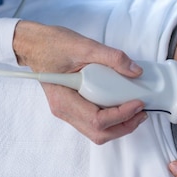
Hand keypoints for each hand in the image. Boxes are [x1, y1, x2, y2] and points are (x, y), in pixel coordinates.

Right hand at [12, 20, 147, 144]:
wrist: (35, 44)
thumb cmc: (52, 44)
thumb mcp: (84, 46)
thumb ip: (112, 57)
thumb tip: (135, 71)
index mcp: (64, 99)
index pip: (97, 120)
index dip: (121, 115)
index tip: (138, 103)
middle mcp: (64, 110)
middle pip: (98, 133)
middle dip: (124, 126)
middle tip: (141, 112)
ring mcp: (68, 110)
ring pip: (96, 130)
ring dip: (119, 124)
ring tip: (135, 109)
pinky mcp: (73, 105)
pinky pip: (94, 120)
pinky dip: (111, 117)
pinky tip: (122, 103)